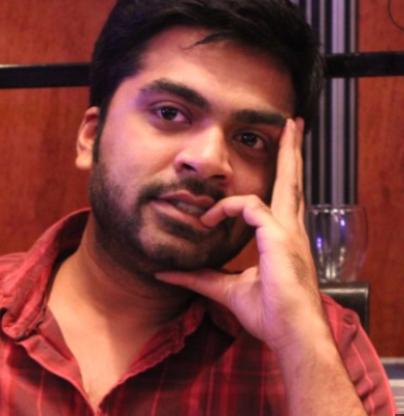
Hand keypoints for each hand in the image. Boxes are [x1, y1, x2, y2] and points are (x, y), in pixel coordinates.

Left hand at [156, 118, 326, 351]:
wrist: (292, 335)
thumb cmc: (268, 314)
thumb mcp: (224, 289)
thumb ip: (197, 277)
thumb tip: (164, 274)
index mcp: (282, 238)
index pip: (282, 199)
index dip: (270, 183)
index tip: (234, 193)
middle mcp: (290, 228)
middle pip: (294, 180)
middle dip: (293, 151)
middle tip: (294, 124)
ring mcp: (288, 231)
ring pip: (287, 181)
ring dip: (284, 154)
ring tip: (287, 129)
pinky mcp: (279, 238)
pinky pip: (250, 208)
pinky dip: (227, 209)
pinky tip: (210, 219)